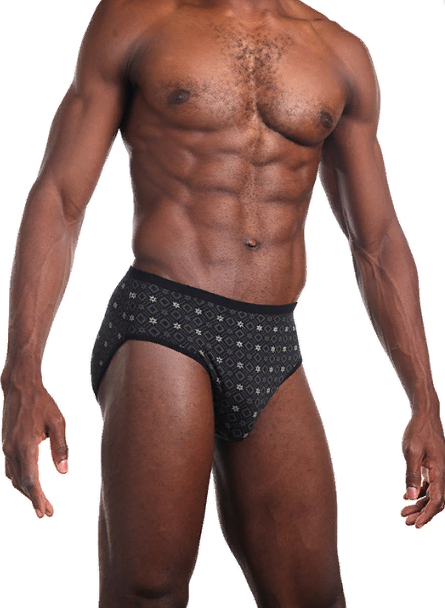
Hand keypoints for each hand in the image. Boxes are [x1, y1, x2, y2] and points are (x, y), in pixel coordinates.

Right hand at [2, 381, 67, 517]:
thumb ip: (60, 447)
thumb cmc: (42, 403)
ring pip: (14, 477)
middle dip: (34, 500)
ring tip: (40, 502)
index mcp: (25, 445)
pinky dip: (20, 479)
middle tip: (48, 513)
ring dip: (26, 491)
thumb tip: (63, 472)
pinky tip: (28, 484)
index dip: (38, 498)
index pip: (31, 480)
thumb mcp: (57, 422)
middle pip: (22, 483)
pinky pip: (11, 468)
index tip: (45, 512)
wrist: (19, 387)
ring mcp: (6, 447)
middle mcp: (12, 449)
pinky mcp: (6, 444)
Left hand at [401, 411, 444, 527]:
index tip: (416, 524)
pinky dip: (420, 494)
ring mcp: (439, 470)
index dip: (427, 514)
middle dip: (422, 513)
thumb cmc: (418, 431)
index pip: (437, 500)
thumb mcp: (411, 452)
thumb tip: (409, 497)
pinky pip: (430, 486)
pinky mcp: (433, 467)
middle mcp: (443, 473)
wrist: (425, 416)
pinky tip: (407, 498)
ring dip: (420, 505)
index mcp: (440, 471)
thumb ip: (411, 475)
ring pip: (432, 494)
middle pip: (436, 501)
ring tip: (403, 514)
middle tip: (406, 522)